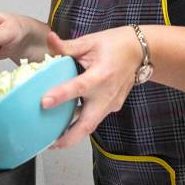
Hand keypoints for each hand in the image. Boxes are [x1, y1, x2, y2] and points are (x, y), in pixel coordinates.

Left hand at [41, 27, 142, 148]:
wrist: (141, 52)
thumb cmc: (116, 45)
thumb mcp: (90, 42)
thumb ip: (67, 46)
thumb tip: (49, 40)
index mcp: (101, 75)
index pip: (78, 87)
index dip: (61, 95)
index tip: (44, 102)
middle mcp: (107, 94)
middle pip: (87, 124)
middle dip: (68, 138)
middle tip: (49, 144)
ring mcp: (111, 103)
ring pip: (90, 125)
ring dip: (73, 135)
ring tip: (53, 140)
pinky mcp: (112, 107)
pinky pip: (94, 118)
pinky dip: (80, 124)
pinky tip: (66, 125)